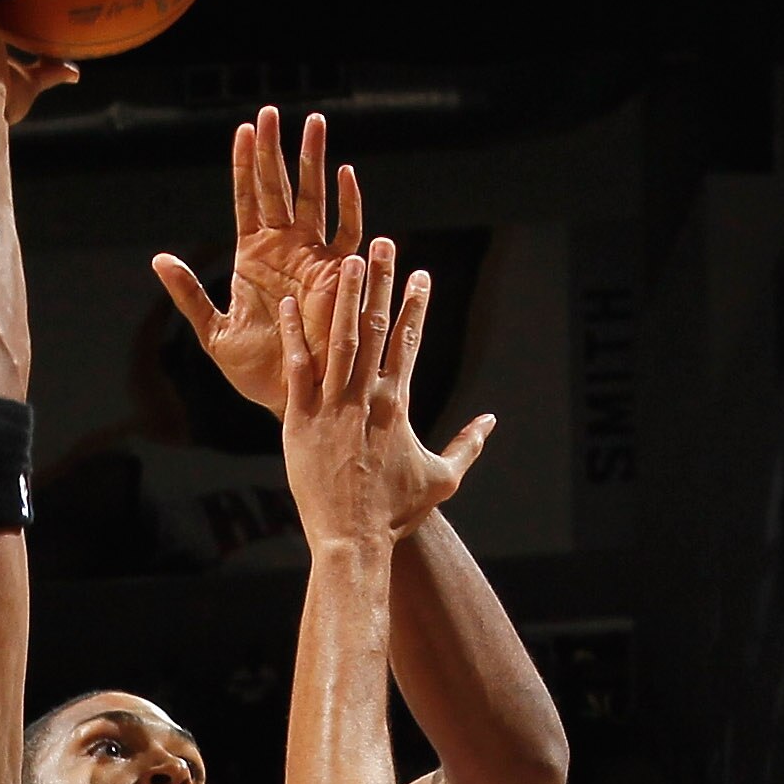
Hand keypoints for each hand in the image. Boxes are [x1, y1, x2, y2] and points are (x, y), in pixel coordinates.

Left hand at [151, 107, 364, 416]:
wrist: (294, 395)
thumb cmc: (256, 371)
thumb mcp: (214, 332)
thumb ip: (189, 294)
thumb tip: (159, 258)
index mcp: (253, 256)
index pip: (246, 199)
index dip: (245, 164)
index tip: (244, 129)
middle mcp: (284, 249)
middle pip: (278, 187)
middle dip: (276, 150)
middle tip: (272, 112)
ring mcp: (313, 257)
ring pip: (313, 199)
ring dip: (313, 162)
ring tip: (313, 124)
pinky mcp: (338, 275)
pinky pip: (346, 232)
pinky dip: (347, 204)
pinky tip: (343, 174)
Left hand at [280, 237, 492, 544]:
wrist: (352, 538)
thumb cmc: (395, 514)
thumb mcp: (441, 480)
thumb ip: (468, 446)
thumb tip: (491, 421)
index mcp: (398, 406)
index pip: (408, 343)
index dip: (415, 305)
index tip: (421, 274)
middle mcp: (366, 398)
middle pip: (375, 328)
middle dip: (382, 283)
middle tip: (385, 245)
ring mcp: (331, 406)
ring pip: (338, 339)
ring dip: (343, 297)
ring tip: (347, 259)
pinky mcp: (299, 420)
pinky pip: (296, 368)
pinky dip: (295, 335)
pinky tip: (292, 302)